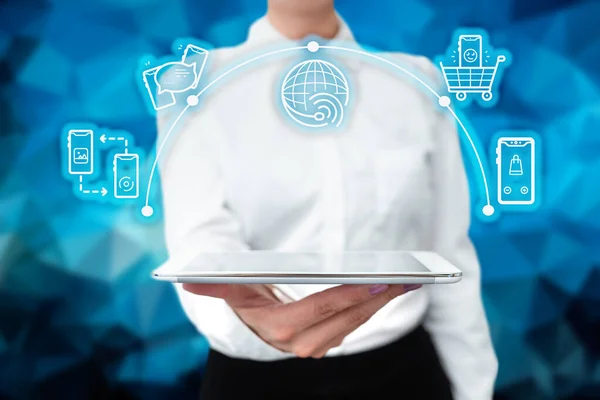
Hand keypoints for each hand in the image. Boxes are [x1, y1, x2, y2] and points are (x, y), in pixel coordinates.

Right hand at [182, 283, 420, 357]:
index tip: (372, 282)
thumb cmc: (249, 296)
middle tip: (402, 276)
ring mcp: (320, 344)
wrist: (258, 318)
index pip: (318, 311)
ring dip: (382, 302)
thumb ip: (214, 284)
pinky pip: (358, 322)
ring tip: (405, 279)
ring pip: (357, 322)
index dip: (346, 296)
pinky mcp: (332, 339)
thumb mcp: (233, 289)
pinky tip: (392, 287)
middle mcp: (302, 343)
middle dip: (375, 298)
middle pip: (345, 318)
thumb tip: (185, 279)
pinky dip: (376, 305)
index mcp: (280, 328)